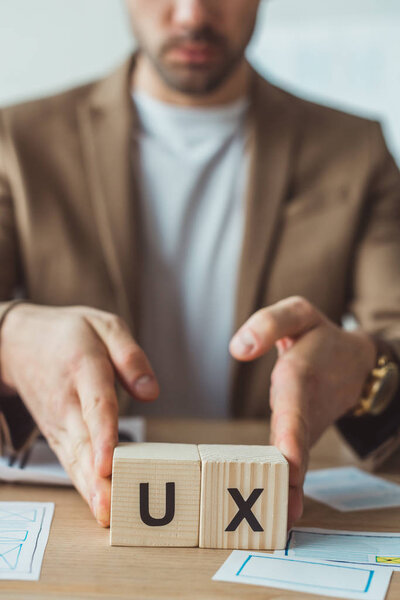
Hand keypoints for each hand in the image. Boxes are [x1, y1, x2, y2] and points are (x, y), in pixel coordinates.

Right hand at [0, 304, 158, 525]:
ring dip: (90, 488)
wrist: (21, 343)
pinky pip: (70, 461)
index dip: (103, 435)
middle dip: (97, 477)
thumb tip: (151, 391)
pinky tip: (99, 506)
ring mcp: (59, 420)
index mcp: (83, 367)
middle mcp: (68, 400)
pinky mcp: (57, 433)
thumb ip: (130, 355)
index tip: (108, 463)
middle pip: (83, 442)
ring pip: (75, 458)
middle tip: (111, 507)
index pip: (96, 404)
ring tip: (107, 515)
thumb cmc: (70, 334)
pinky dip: (83, 485)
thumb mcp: (105, 325)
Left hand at [229, 296, 375, 527]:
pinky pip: (295, 460)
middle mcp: (304, 406)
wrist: (354, 364)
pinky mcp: (301, 435)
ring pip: (297, 458)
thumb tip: (238, 348)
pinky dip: (291, 484)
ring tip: (283, 519)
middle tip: (285, 507)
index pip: (294, 405)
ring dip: (291, 488)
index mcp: (301, 376)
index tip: (288, 460)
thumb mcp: (298, 314)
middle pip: (295, 442)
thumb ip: (269, 324)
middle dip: (291, 473)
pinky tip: (285, 509)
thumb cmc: (317, 337)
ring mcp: (306, 425)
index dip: (291, 433)